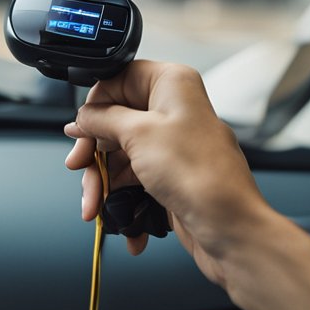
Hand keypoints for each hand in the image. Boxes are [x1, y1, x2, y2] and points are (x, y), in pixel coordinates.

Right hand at [63, 61, 276, 286]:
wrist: (229, 228)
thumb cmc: (199, 175)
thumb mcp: (137, 134)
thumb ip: (102, 119)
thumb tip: (83, 117)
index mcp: (171, 85)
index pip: (118, 81)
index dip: (95, 107)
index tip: (80, 131)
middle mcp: (173, 110)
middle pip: (114, 122)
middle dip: (94, 153)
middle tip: (80, 168)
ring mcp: (171, 144)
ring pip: (120, 155)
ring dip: (103, 183)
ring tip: (95, 207)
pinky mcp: (169, 174)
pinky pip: (133, 179)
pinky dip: (120, 198)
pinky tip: (117, 218)